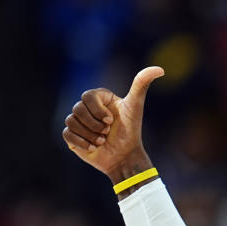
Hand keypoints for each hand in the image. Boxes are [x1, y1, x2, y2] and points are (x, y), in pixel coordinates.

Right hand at [62, 66, 164, 182]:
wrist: (125, 157)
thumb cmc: (131, 131)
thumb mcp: (135, 106)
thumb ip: (142, 84)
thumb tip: (159, 69)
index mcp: (98, 97)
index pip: (87, 96)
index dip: (98, 111)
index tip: (112, 121)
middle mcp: (86, 107)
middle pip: (78, 109)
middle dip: (95, 124)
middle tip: (108, 132)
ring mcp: (78, 121)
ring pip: (72, 121)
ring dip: (90, 134)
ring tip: (102, 141)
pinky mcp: (72, 136)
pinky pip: (67, 134)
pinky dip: (82, 143)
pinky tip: (94, 148)